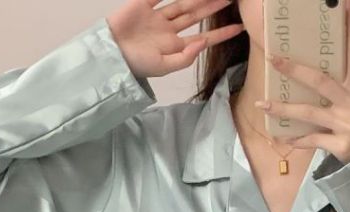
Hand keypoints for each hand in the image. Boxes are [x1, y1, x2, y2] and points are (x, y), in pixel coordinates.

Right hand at [107, 0, 245, 79]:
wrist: (110, 55)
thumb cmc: (136, 65)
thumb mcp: (163, 67)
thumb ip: (185, 58)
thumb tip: (203, 42)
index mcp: (174, 47)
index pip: (203, 38)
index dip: (221, 33)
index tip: (239, 27)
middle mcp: (168, 30)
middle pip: (196, 15)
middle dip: (214, 7)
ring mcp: (156, 16)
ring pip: (183, 2)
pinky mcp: (143, 5)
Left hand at [254, 5, 349, 162]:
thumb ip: (342, 81)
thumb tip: (316, 65)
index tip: (344, 11)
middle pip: (320, 82)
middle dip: (295, 70)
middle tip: (274, 60)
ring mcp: (346, 124)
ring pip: (309, 113)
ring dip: (284, 109)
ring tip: (263, 105)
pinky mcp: (340, 144)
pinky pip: (312, 140)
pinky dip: (296, 140)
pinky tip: (281, 138)